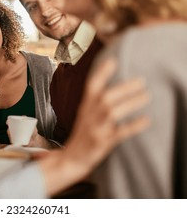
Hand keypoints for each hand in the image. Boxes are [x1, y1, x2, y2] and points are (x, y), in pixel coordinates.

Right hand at [38, 57, 149, 196]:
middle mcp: (89, 115)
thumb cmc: (84, 132)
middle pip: (104, 97)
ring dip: (130, 103)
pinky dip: (133, 126)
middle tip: (141, 81)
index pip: (91, 86)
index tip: (113, 60)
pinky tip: (146, 120)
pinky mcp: (102, 142)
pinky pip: (119, 133)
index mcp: (85, 105)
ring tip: (146, 96)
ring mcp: (95, 129)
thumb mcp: (85, 112)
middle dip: (123, 88)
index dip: (101, 73)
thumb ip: (95, 98)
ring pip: (111, 112)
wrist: (72, 157)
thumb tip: (111, 83)